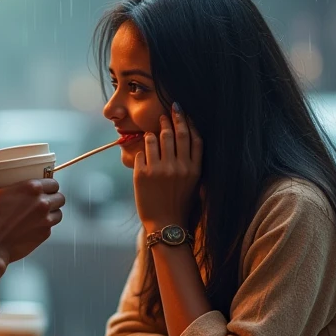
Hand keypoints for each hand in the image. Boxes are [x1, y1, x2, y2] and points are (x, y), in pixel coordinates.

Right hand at [0, 178, 65, 268]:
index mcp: (32, 188)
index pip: (53, 182)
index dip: (49, 184)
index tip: (44, 187)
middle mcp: (42, 203)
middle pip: (60, 197)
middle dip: (54, 197)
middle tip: (44, 199)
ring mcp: (45, 220)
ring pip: (59, 213)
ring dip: (52, 212)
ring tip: (42, 213)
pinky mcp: (44, 235)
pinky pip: (50, 227)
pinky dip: (44, 226)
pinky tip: (33, 225)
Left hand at [133, 105, 201, 230]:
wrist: (165, 224)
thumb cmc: (180, 203)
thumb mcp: (194, 183)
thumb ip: (192, 162)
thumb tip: (187, 135)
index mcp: (194, 169)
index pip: (193, 137)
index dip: (187, 121)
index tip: (181, 111)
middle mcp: (178, 167)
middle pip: (175, 134)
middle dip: (170, 119)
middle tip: (166, 112)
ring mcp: (160, 170)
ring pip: (155, 138)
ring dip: (153, 133)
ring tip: (153, 132)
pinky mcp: (142, 175)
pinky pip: (141, 152)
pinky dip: (142, 150)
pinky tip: (144, 153)